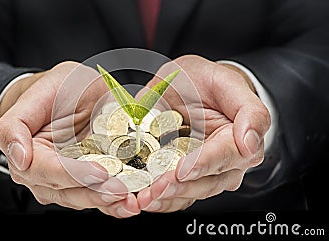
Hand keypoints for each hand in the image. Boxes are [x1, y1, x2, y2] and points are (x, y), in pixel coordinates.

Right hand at [0, 61, 139, 217]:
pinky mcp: (89, 182)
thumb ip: (14, 126)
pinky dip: (118, 202)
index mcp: (27, 155)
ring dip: (110, 202)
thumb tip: (18, 160)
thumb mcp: (37, 95)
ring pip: (86, 199)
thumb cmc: (55, 91)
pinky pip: (101, 196)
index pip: (47, 171)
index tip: (99, 173)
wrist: (72, 94)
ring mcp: (67, 182)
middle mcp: (44, 175)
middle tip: (122, 191)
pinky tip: (135, 202)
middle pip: (69, 192)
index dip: (73, 174)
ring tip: (132, 201)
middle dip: (96, 194)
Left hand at [137, 55, 270, 211]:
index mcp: (240, 141)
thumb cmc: (207, 82)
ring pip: (189, 194)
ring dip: (165, 199)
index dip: (203, 164)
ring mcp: (204, 174)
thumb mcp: (226, 83)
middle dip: (179, 187)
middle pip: (206, 183)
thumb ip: (249, 111)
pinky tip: (141, 199)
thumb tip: (250, 144)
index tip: (183, 170)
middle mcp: (226, 164)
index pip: (224, 157)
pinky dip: (158, 200)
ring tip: (144, 197)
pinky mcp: (184, 179)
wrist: (188, 85)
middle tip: (156, 188)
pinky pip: (174, 196)